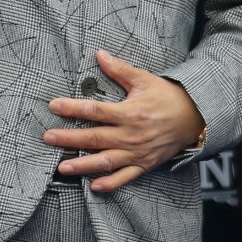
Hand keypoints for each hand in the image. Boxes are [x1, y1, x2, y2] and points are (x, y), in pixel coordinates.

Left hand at [43, 50, 204, 192]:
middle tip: (47, 138)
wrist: (194, 117)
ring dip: (82, 166)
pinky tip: (93, 187)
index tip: (53, 106)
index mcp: (129, 112)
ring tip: (62, 168)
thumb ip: (120, 69)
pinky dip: (110, 184)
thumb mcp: (144, 79)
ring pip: (105, 162)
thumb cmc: (167, 96)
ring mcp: (137, 153)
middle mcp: (131, 135)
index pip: (95, 110)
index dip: (72, 108)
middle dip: (69, 139)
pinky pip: (124, 178)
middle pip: (94, 138)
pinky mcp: (144, 164)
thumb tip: (99, 54)